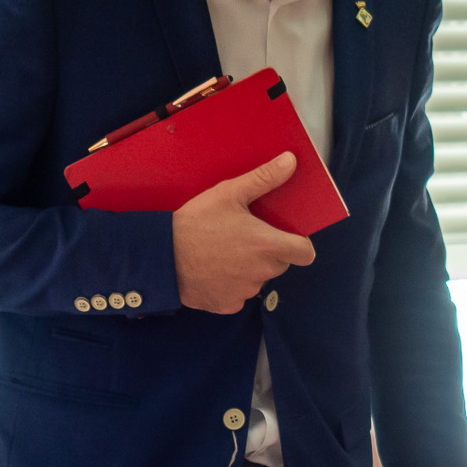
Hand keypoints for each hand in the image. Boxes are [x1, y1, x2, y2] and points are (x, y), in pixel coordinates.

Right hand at [173, 153, 316, 312]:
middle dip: (269, 253)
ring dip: (250, 269)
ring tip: (225, 253)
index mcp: (266, 245)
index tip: (287, 237)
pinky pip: (238, 295)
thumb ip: (263, 179)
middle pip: (280, 264)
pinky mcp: (227, 305)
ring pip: (258, 280)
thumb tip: (290, 161)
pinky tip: (213, 270)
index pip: (305, 254)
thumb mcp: (228, 193)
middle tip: (245, 238)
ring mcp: (244, 292)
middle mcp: (261, 272)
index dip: (300, 245)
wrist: (161, 256)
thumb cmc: (195, 222)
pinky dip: (231, 286)